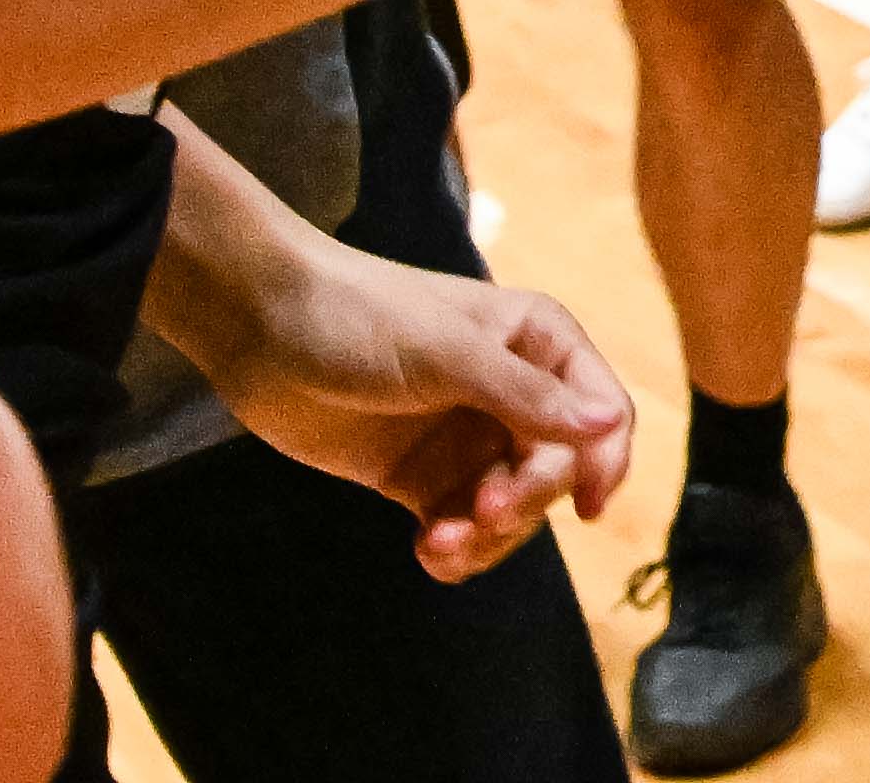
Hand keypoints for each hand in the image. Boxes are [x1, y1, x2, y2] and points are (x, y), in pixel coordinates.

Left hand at [203, 241, 636, 581]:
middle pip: (556, 471)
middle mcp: (511, 392)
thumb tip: (609, 425)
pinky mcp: (420, 478)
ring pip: (511, 512)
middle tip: (482, 515)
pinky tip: (428, 554)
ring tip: (438, 545)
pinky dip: (455, 552)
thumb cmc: (358, 316)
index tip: (585, 508)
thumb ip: (525, 395)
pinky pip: (462, 530)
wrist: (260, 326)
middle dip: (525, 501)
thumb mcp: (446, 353)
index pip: (601, 411)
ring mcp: (465, 438)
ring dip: (486, 539)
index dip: (604, 461)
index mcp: (535, 342)